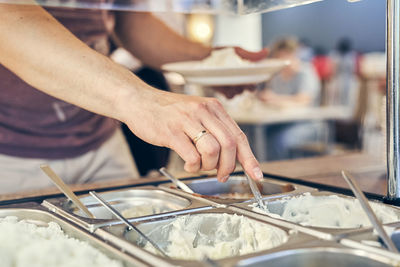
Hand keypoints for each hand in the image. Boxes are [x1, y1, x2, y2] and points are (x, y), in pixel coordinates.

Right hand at [122, 88, 262, 181]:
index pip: (239, 136)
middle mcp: (203, 111)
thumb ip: (214, 130)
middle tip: (221, 175)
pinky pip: (192, 156)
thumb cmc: (168, 111)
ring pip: (213, 151)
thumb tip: (232, 157)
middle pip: (229, 145)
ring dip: (208, 166)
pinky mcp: (171, 132)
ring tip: (199, 165)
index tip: (256, 174)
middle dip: (228, 166)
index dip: (250, 159)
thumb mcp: (196, 113)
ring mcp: (187, 121)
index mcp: (214, 108)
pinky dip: (193, 166)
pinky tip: (187, 163)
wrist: (139, 100)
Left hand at [211, 47, 268, 98]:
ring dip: (239, 89)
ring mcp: (231, 86)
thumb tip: (267, 51)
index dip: (260, 79)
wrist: (201, 56)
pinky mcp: (221, 91)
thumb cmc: (220, 52)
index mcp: (245, 71)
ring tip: (235, 83)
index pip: (257, 78)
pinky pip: (229, 97)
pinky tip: (227, 87)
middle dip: (250, 87)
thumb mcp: (236, 51)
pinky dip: (230, 93)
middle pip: (250, 88)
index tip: (261, 77)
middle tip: (248, 83)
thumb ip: (251, 54)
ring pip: (240, 93)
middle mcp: (239, 81)